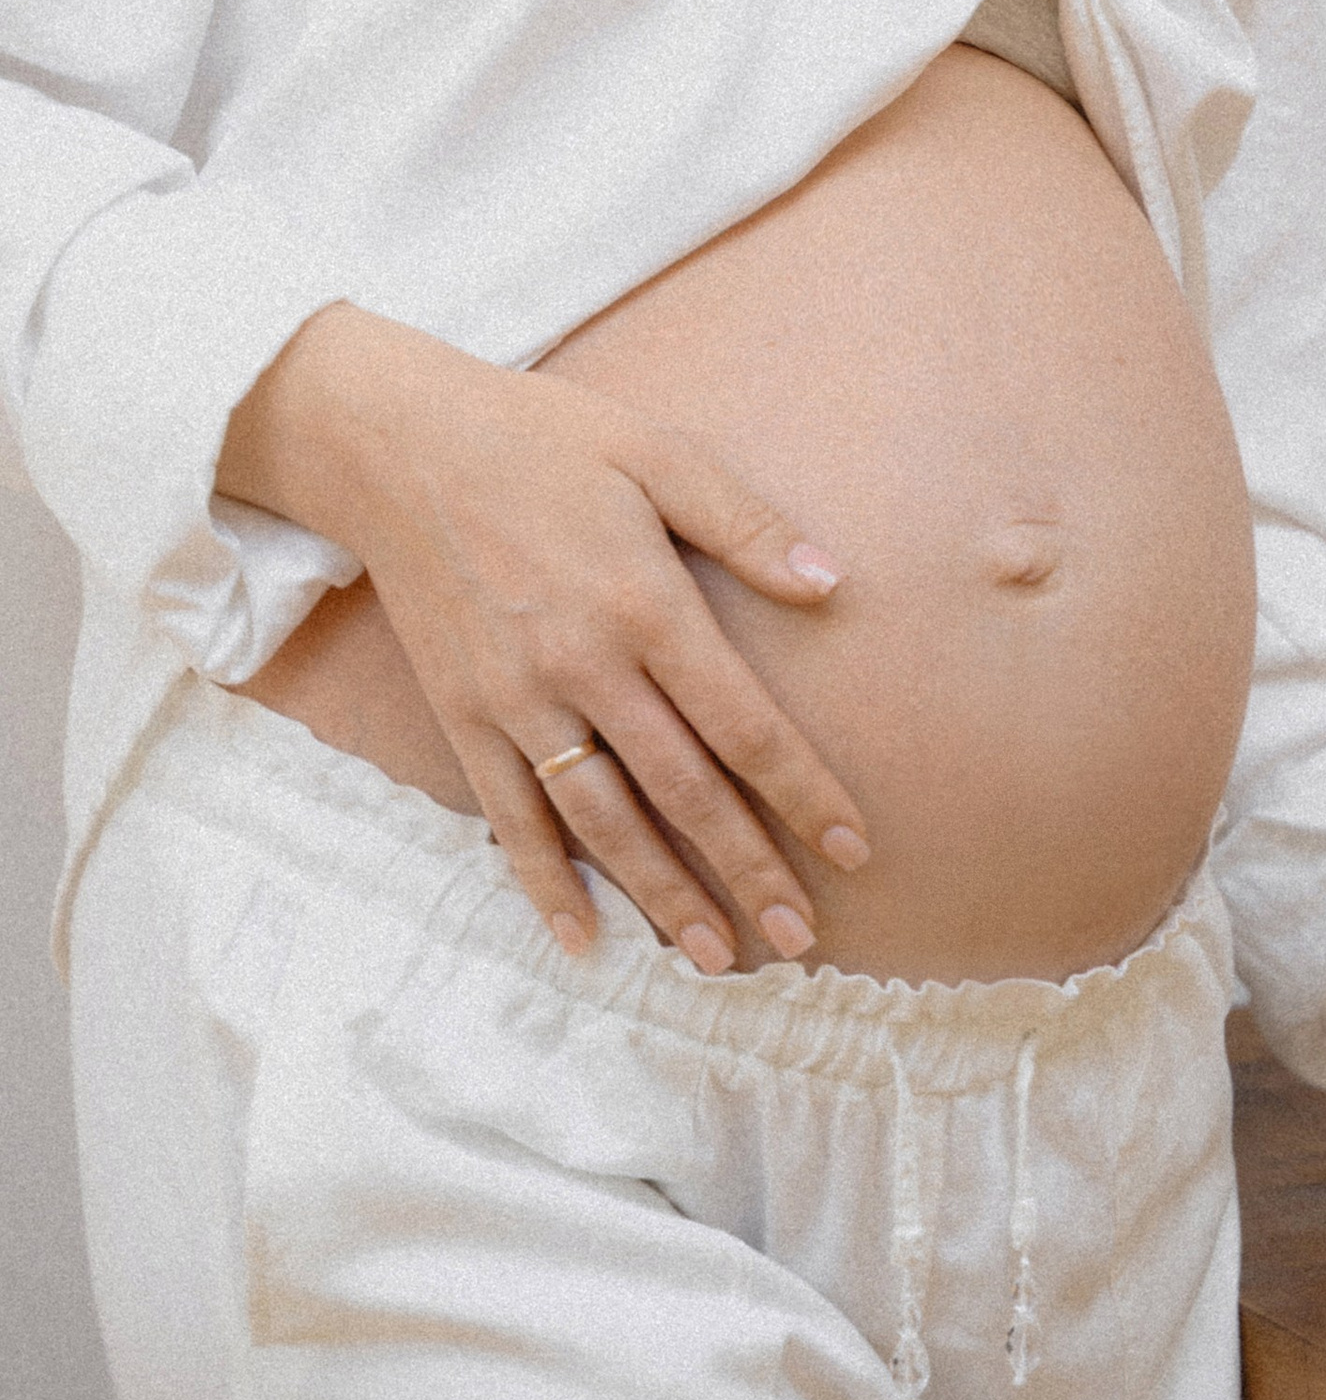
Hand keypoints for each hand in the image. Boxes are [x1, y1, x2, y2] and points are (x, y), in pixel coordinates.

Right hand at [217, 300, 871, 972]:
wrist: (400, 447)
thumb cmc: (545, 441)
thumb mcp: (658, 452)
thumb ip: (747, 525)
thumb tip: (833, 586)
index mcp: (645, 603)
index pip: (742, 724)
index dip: (801, 793)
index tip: (851, 850)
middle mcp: (584, 667)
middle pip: (682, 791)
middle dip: (747, 870)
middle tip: (799, 939)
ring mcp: (517, 702)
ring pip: (602, 822)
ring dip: (662, 896)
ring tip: (714, 958)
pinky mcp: (463, 718)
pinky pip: (509, 818)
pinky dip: (545, 884)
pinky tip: (584, 940)